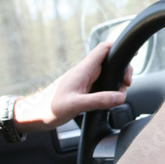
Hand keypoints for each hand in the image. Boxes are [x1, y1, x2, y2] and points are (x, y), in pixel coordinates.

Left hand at [15, 42, 132, 131]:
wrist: (33, 116)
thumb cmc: (48, 109)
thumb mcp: (75, 105)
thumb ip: (99, 100)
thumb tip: (120, 97)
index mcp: (83, 70)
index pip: (103, 49)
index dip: (118, 47)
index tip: (131, 56)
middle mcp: (85, 73)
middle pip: (110, 62)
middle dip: (122, 72)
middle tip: (125, 86)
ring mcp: (85, 81)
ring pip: (108, 75)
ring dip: (117, 84)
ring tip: (117, 98)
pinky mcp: (83, 90)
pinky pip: (102, 85)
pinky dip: (110, 91)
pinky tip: (108, 102)